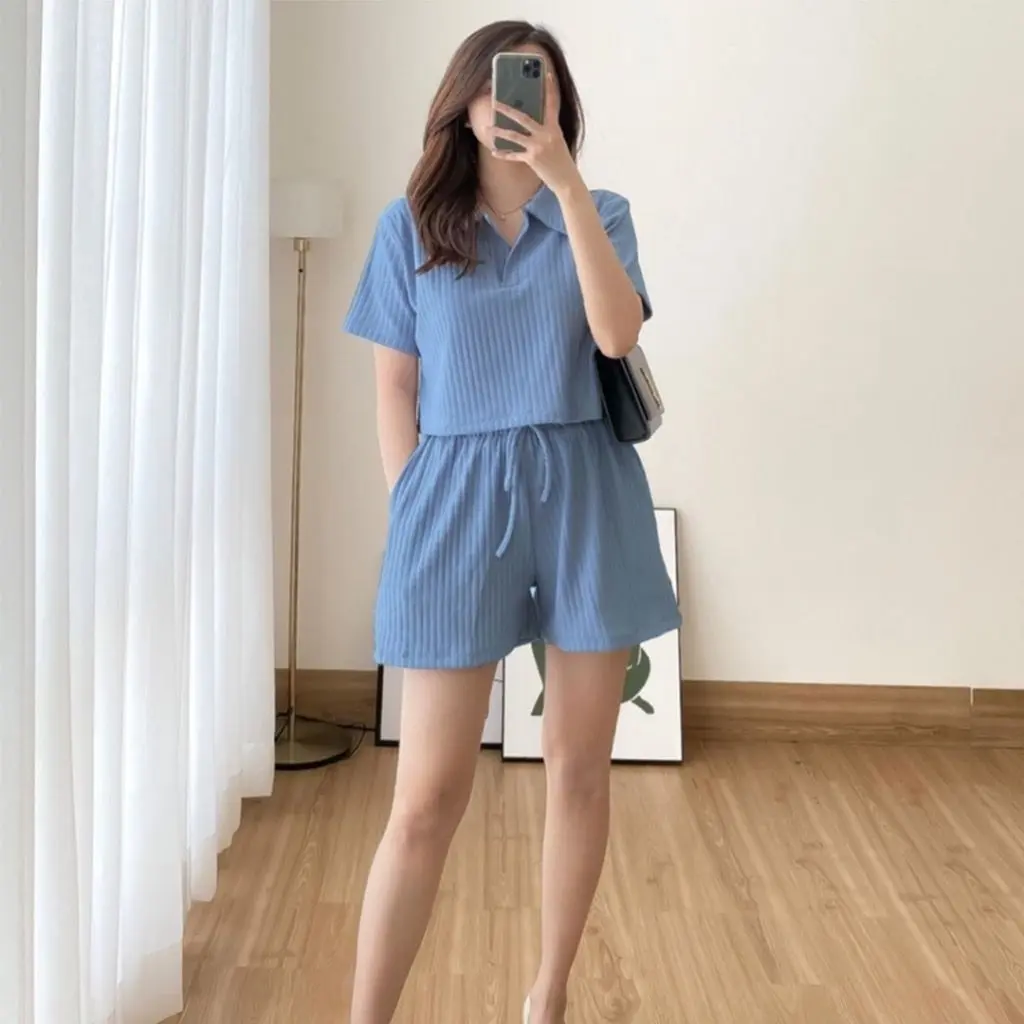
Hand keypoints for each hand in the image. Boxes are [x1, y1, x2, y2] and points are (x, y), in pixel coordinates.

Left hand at [491, 72, 582, 197]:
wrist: (567, 180)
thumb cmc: (561, 160)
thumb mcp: (557, 140)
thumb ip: (545, 129)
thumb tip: (528, 121)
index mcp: (554, 128)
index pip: (552, 104)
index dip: (550, 88)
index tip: (547, 73)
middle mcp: (546, 135)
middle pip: (523, 118)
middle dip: (507, 110)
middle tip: (494, 102)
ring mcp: (538, 147)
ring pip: (514, 136)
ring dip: (499, 132)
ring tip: (486, 129)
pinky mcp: (532, 159)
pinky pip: (514, 155)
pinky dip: (504, 154)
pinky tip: (494, 151)